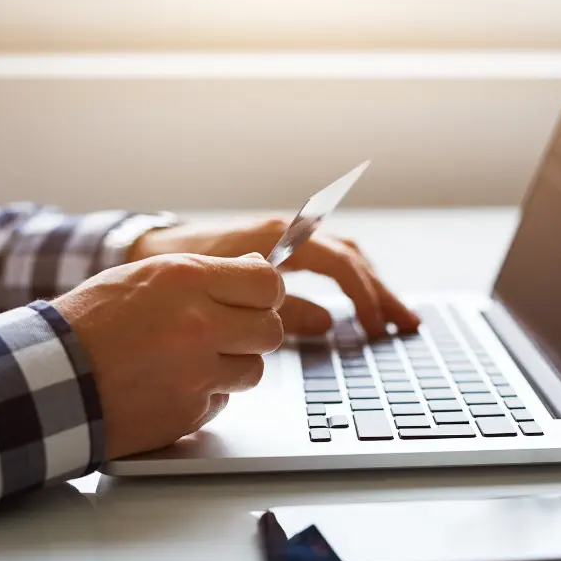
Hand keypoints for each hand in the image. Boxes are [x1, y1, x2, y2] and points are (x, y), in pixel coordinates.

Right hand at [52, 252, 284, 459]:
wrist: (48, 380)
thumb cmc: (91, 323)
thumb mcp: (147, 276)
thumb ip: (208, 273)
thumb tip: (259, 272)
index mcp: (187, 280)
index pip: (268, 284)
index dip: (266, 293)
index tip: (255, 299)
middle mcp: (199, 324)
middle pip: (270, 329)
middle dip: (254, 330)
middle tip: (227, 331)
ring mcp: (197, 373)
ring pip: (253, 369)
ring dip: (233, 365)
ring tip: (192, 359)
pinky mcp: (190, 412)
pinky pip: (223, 400)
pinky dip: (206, 394)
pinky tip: (172, 383)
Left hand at [129, 218, 419, 336]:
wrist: (153, 249)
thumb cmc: (185, 272)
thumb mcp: (233, 295)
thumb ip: (280, 310)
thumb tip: (326, 323)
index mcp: (282, 238)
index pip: (341, 264)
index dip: (363, 297)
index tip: (374, 327)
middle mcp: (291, 233)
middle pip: (353, 258)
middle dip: (381, 292)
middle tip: (406, 324)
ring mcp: (290, 239)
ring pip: (346, 257)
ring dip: (372, 285)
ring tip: (395, 316)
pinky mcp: (285, 250)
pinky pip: (331, 261)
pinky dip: (352, 281)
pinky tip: (362, 302)